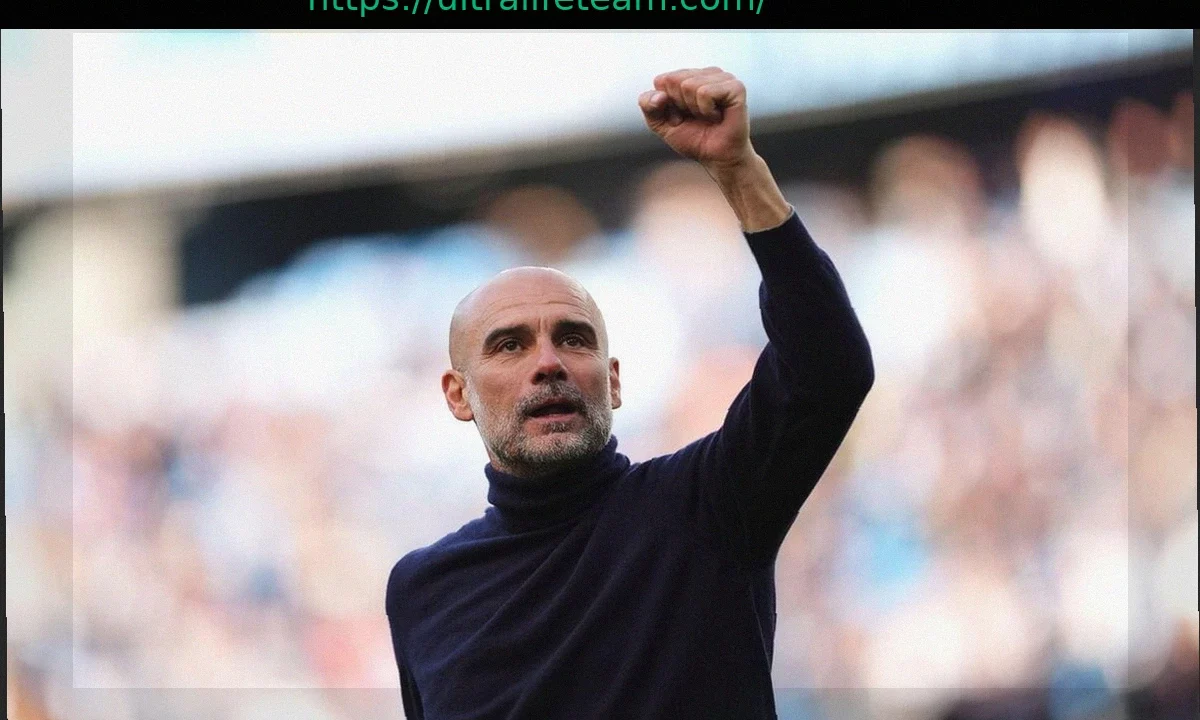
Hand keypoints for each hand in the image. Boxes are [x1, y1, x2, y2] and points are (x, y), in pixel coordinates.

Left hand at [638, 67, 752, 170]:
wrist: (717, 158)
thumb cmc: (694, 139)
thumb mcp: (661, 124)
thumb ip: (649, 106)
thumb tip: (659, 95)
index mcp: (689, 76)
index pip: (662, 80)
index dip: (666, 104)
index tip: (681, 117)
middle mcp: (706, 73)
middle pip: (674, 80)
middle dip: (680, 106)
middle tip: (696, 118)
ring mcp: (723, 78)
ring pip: (689, 85)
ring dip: (694, 109)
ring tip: (708, 117)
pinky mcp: (735, 87)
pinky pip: (705, 92)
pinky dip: (706, 110)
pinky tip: (717, 116)